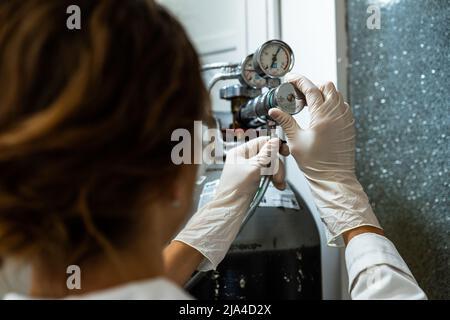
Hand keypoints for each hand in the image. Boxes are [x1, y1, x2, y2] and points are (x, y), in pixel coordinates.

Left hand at [174, 137, 286, 269]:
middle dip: (276, 165)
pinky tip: (278, 185)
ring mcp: (250, 168)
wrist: (230, 209)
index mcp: (240, 152)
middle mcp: (245, 158)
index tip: (284, 152)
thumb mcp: (254, 168)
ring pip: (270, 164)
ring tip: (278, 183)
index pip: (261, 141)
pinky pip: (268, 173)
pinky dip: (274, 179)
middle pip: (268, 154)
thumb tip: (276, 140)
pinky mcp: (254, 178)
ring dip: (277, 173)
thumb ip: (266, 154)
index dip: (274, 145)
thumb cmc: (235, 189)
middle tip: (278, 176)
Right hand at [269, 75, 380, 245]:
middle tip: (297, 95)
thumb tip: (274, 111)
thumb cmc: (316, 163)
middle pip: (326, 86)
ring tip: (307, 104)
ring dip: (321, 94)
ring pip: (336, 95)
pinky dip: (330, 103)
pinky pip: (341, 105)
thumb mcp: (295, 141)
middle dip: (311, 86)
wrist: (334, 178)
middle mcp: (337, 114)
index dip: (299, 81)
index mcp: (323, 116)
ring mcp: (346, 119)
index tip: (290, 79)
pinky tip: (319, 113)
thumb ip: (286, 122)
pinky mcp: (349, 125)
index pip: (311, 89)